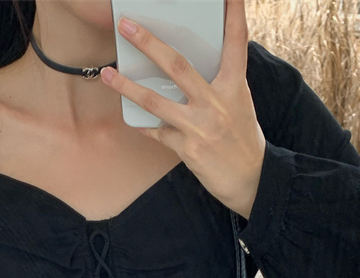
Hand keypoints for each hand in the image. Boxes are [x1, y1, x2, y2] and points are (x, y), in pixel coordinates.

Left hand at [100, 0, 265, 219]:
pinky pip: (158, 133)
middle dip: (149, 43)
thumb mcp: (238, 103)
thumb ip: (218, 84)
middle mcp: (216, 102)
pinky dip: (146, 126)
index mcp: (233, 86)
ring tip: (108, 74)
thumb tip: (186, 69)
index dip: (234, 14)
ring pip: (156, 101)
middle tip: (126, 25)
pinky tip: (133, 119)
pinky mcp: (188, 149)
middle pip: (177, 65)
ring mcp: (200, 126)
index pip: (235, 42)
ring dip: (128, 87)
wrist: (251, 179)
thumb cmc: (242, 138)